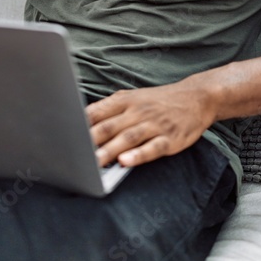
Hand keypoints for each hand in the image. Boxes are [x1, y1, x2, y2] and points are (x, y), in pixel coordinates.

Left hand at [86, 81, 217, 167]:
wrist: (196, 97)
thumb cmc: (159, 101)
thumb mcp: (133, 98)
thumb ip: (109, 110)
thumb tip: (81, 124)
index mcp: (125, 101)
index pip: (97, 112)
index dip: (79, 125)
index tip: (63, 138)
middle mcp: (138, 111)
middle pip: (109, 126)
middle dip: (90, 142)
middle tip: (73, 155)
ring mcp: (155, 125)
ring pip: (128, 138)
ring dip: (110, 150)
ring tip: (95, 162)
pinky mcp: (170, 138)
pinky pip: (153, 148)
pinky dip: (139, 155)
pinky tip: (126, 162)